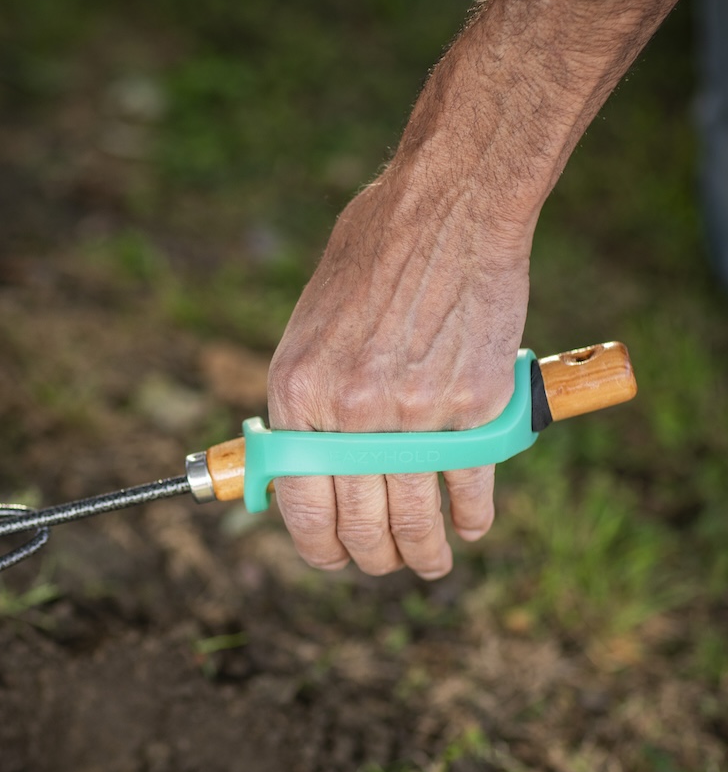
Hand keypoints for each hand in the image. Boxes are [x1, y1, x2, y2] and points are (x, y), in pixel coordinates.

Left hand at [267, 159, 531, 578]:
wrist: (446, 209)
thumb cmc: (370, 259)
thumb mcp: (309, 328)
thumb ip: (307, 402)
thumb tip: (300, 462)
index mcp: (299, 393)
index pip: (300, 504)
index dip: (316, 546)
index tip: (331, 558)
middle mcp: (351, 414)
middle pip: (360, 524)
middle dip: (371, 558)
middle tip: (381, 562)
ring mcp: (415, 415)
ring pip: (416, 518)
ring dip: (423, 553)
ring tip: (428, 563)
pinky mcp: (473, 408)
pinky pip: (471, 487)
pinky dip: (472, 517)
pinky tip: (469, 527)